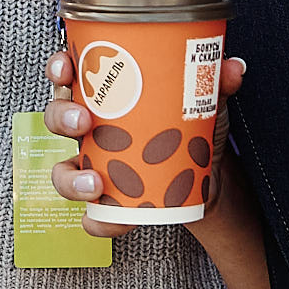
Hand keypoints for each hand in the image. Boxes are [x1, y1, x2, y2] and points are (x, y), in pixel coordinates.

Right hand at [44, 49, 245, 238]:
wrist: (206, 179)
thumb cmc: (190, 128)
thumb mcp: (203, 100)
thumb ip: (215, 82)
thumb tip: (233, 66)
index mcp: (103, 94)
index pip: (68, 74)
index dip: (57, 69)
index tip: (65, 70)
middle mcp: (90, 129)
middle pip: (55, 118)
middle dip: (61, 117)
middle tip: (83, 121)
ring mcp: (93, 167)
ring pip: (62, 171)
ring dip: (70, 179)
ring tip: (95, 185)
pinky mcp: (107, 203)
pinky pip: (90, 216)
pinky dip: (98, 222)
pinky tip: (113, 218)